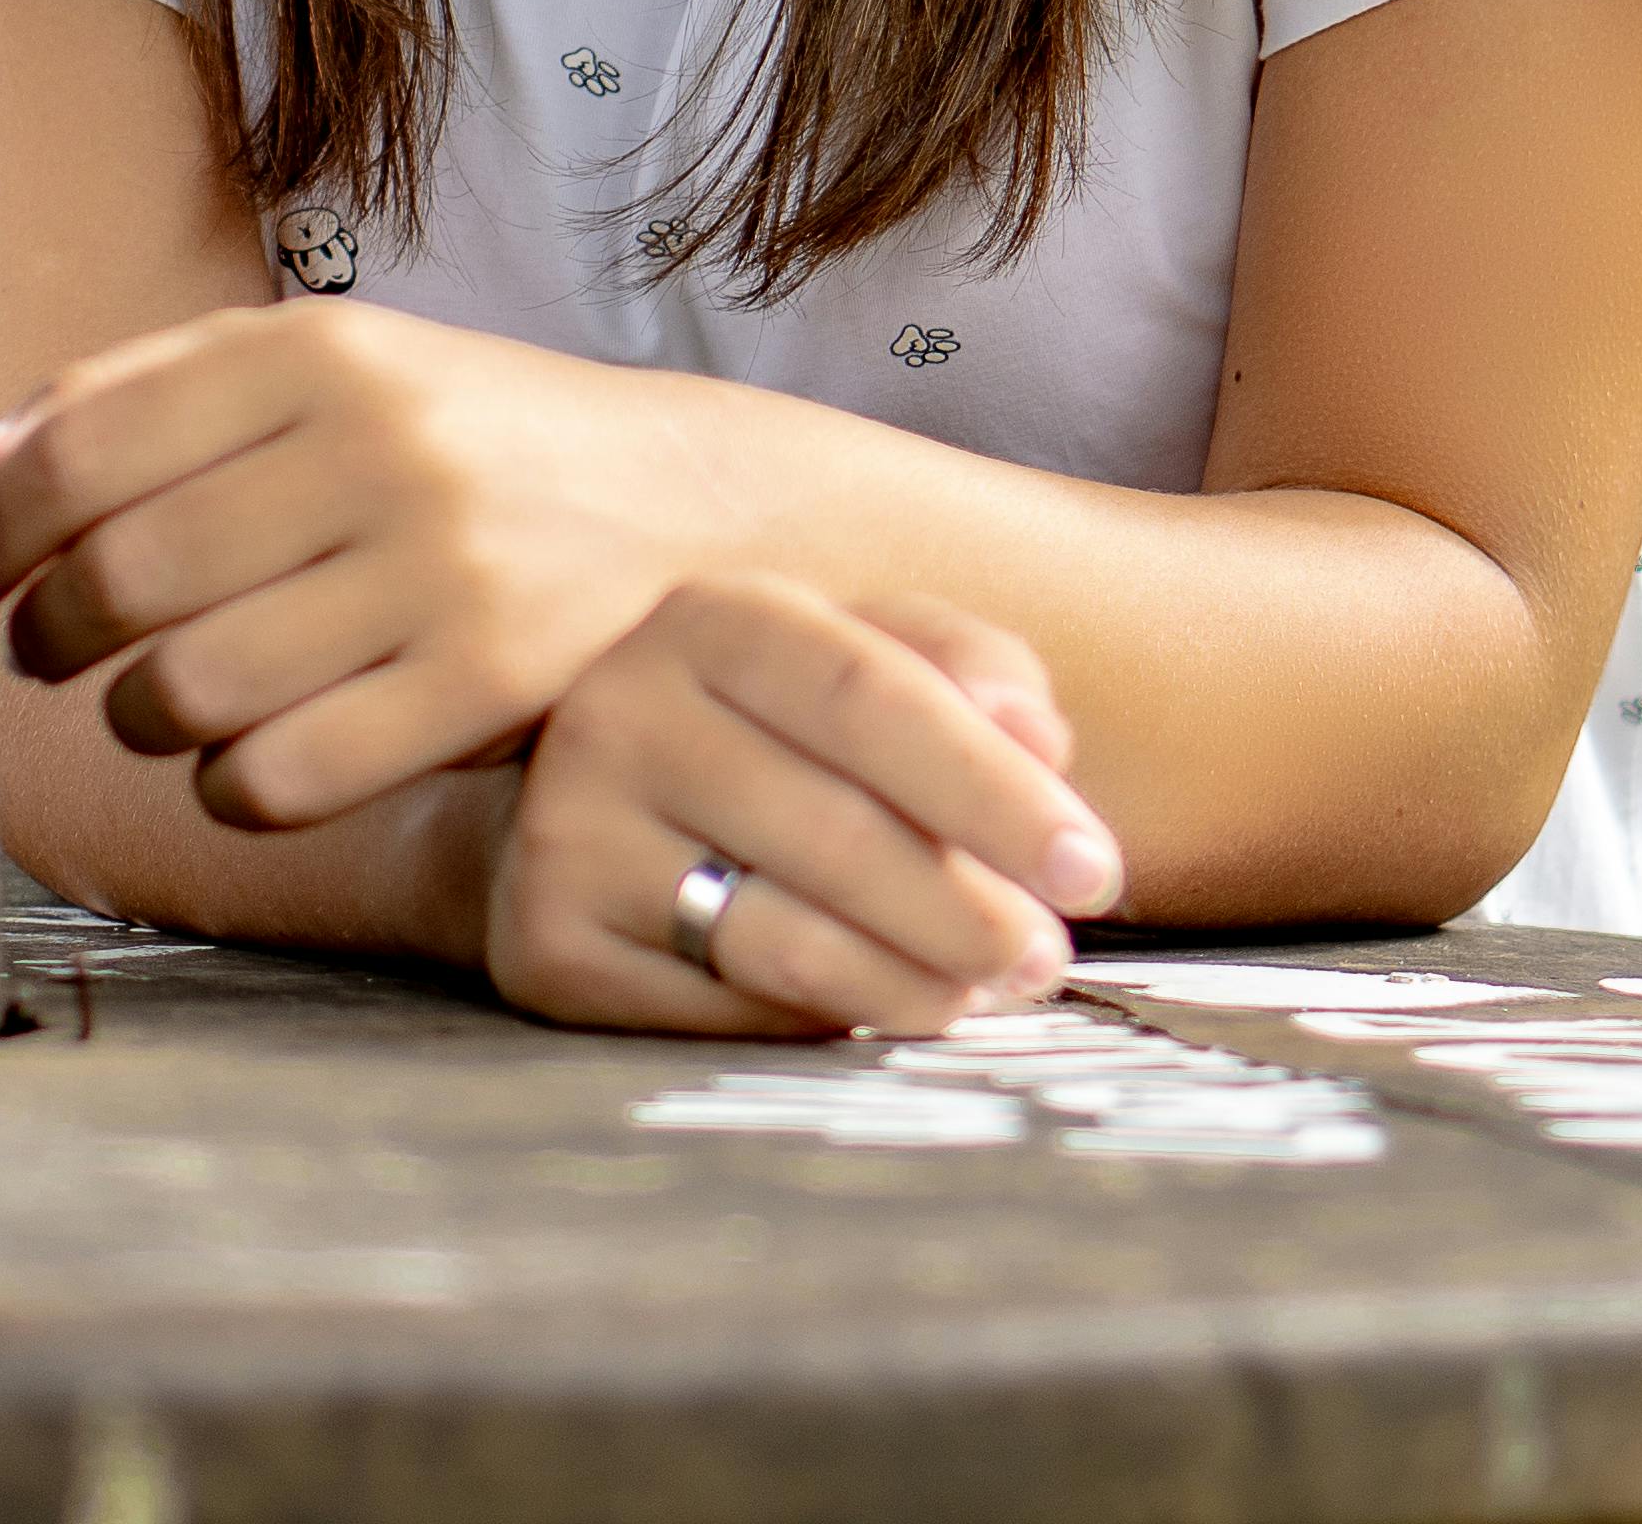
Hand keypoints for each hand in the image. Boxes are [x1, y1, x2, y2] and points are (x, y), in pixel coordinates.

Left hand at [0, 299, 726, 831]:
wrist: (702, 507)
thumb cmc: (470, 445)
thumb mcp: (337, 367)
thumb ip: (157, 391)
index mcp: (324, 349)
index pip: (81, 446)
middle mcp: (381, 445)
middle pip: (123, 574)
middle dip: (52, 633)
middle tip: (51, 648)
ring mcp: (443, 567)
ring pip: (191, 688)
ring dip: (140, 719)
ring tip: (157, 706)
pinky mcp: (489, 685)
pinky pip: (283, 775)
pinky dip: (231, 788)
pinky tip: (246, 764)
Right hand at [479, 578, 1123, 1034]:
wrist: (581, 806)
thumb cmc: (770, 731)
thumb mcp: (870, 658)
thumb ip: (970, 669)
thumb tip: (1040, 741)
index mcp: (711, 618)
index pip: (873, 698)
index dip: (993, 791)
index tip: (1092, 868)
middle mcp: (621, 713)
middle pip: (837, 831)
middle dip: (970, 910)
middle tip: (1048, 959)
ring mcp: (570, 835)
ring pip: (783, 938)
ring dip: (915, 983)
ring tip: (985, 992)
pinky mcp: (549, 949)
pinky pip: (723, 1013)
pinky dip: (826, 1022)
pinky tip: (884, 1008)